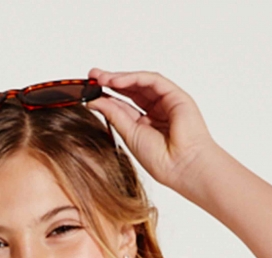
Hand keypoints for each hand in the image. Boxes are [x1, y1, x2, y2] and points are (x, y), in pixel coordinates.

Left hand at [87, 69, 216, 190]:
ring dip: (119, 78)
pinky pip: (152, 80)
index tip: (88, 91)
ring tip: (100, 78)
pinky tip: (116, 81)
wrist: (182, 166)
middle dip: (111, 81)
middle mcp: (157, 110)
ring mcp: (167, 101)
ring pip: (140, 82)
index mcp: (146, 123)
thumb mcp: (129, 134)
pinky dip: (134, 78)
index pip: (124, 104)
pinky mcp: (175, 95)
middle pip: (131, 89)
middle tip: (92, 77)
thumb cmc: (160, 159)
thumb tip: (93, 101)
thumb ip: (113, 115)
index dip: (107, 95)